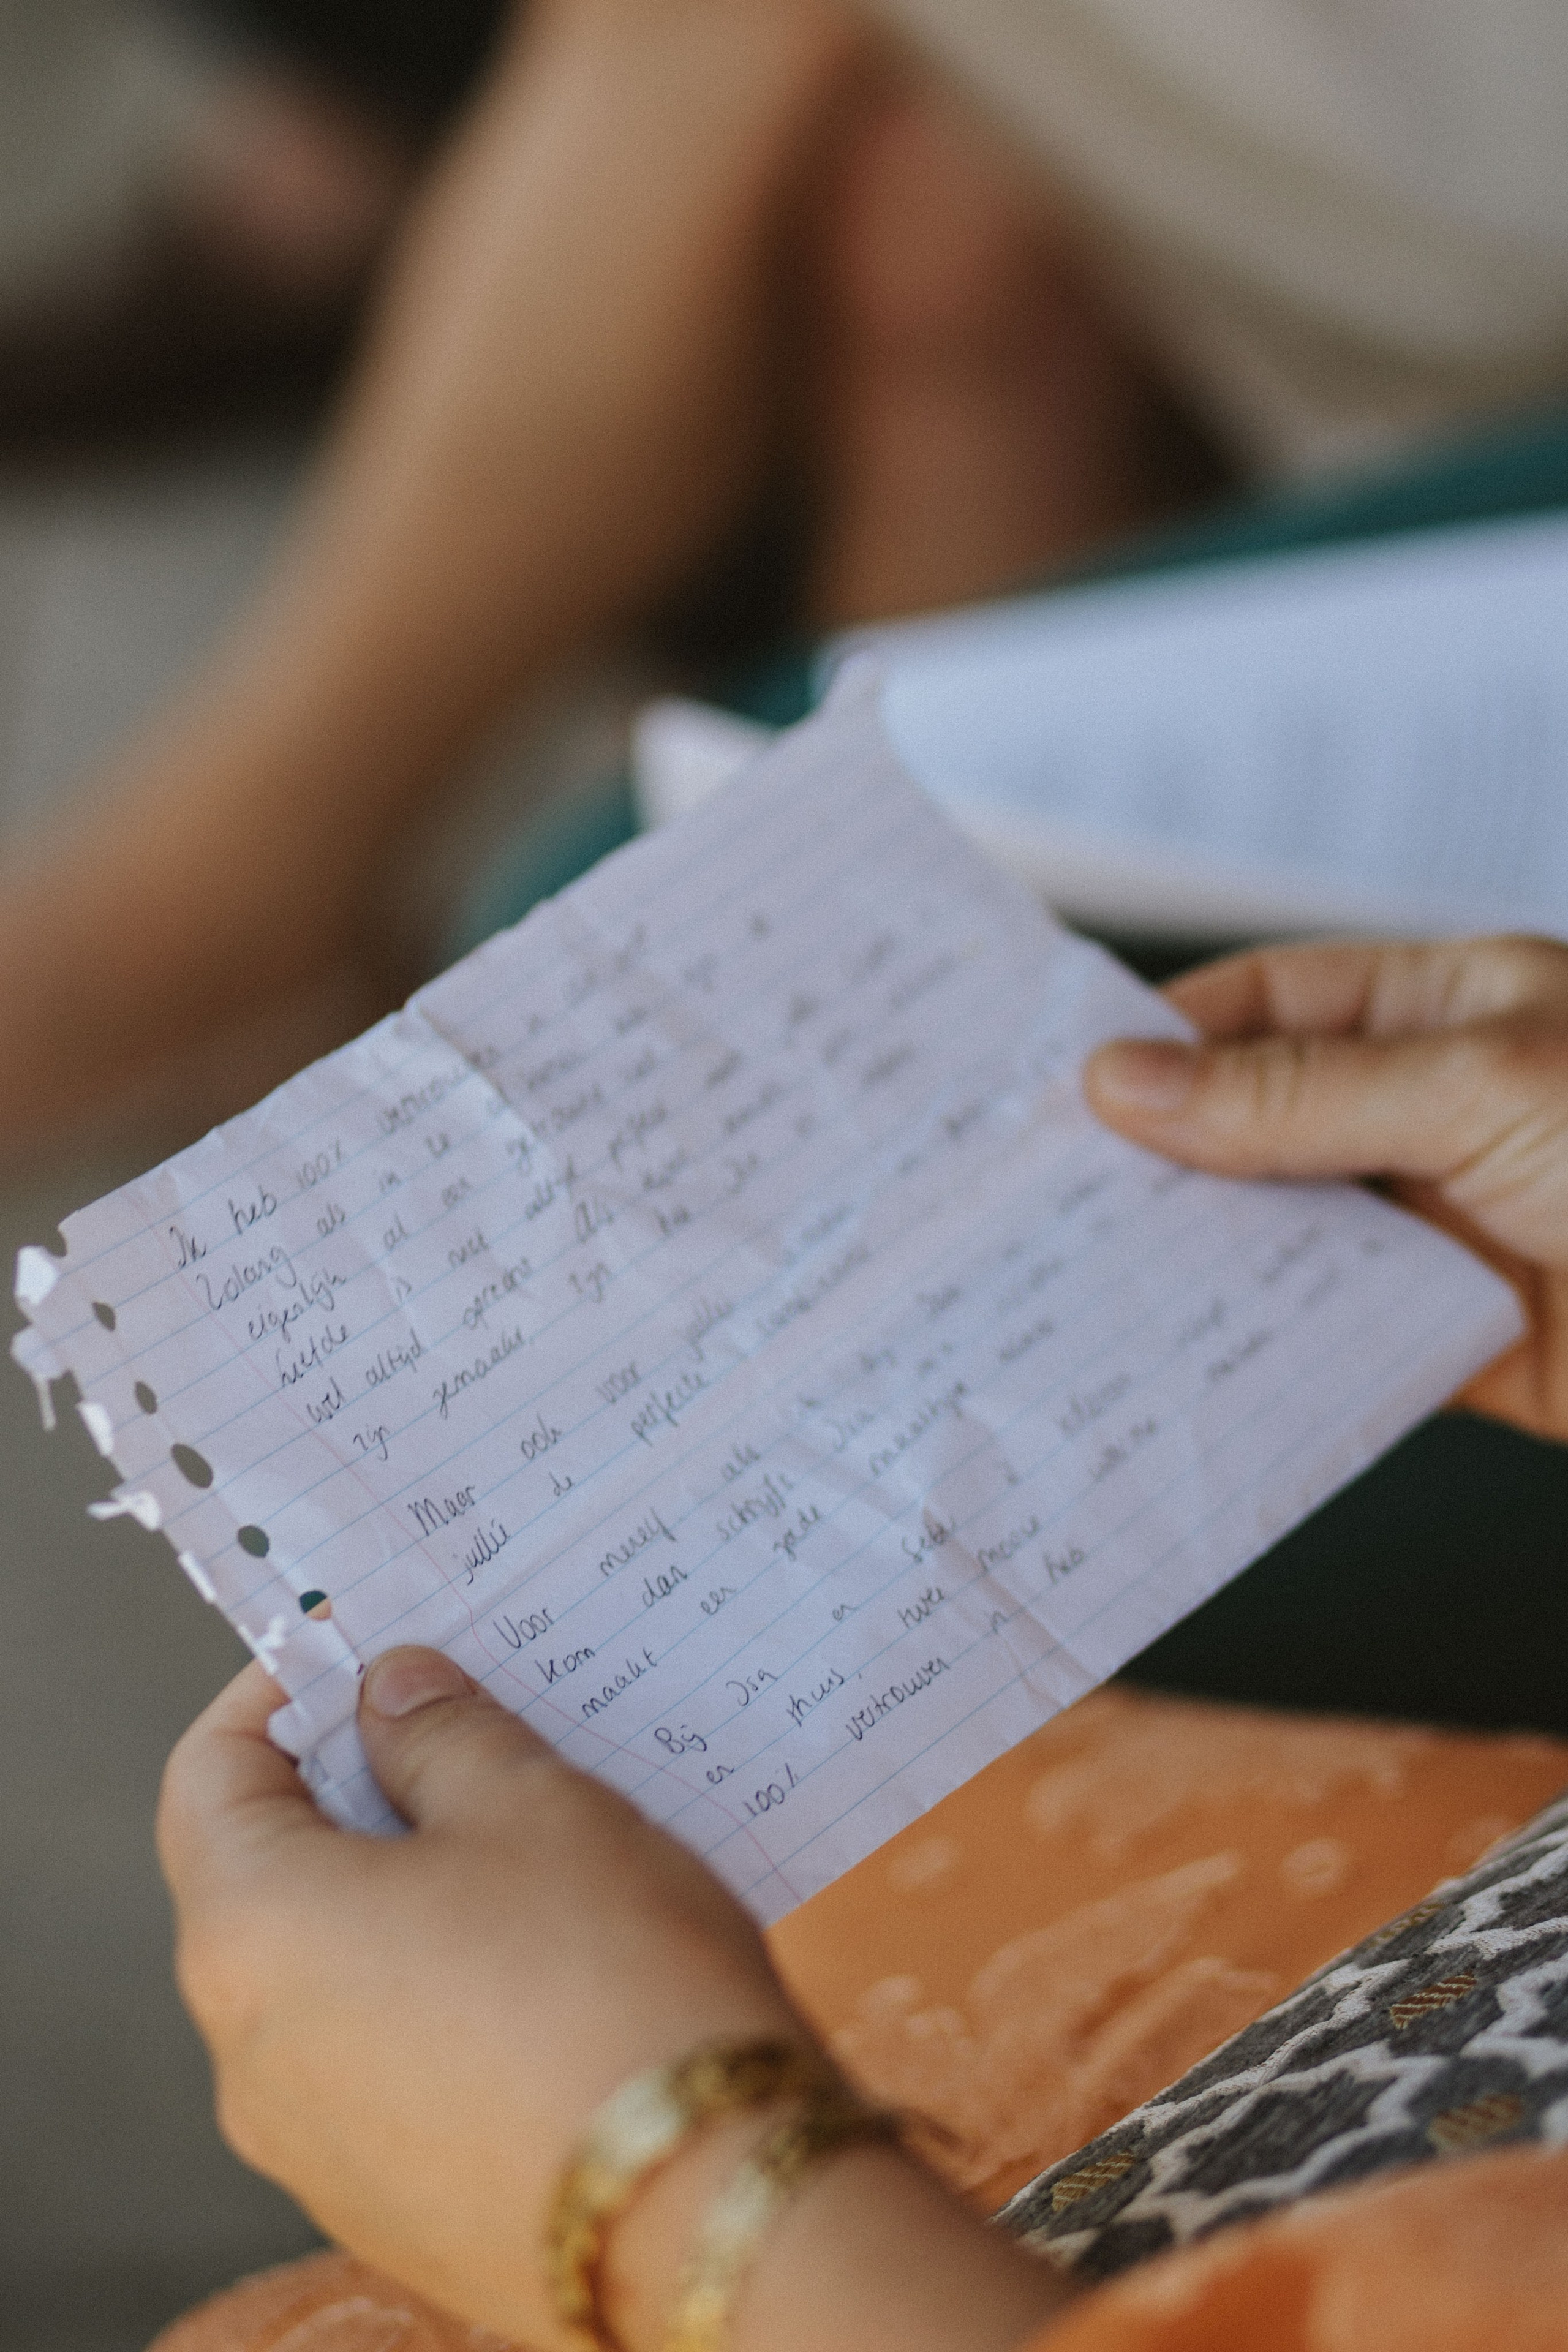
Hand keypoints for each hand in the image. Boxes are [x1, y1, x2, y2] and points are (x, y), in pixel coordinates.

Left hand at [159, 1649, 1067, 2351]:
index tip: (352, 1653)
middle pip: (265, 1879)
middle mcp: (249, 2055)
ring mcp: (314, 2149)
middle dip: (357, 1791)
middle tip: (463, 1731)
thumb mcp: (532, 1804)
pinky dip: (438, 1993)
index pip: (207, 1776)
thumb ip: (439, 1731)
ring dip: (406, 1895)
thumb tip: (388, 1691)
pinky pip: (386, 2066)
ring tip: (526, 1842)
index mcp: (252, 1934)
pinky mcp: (390, 2207)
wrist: (713, 2211)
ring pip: (333, 1977)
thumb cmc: (611, 1983)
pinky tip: (547, 1963)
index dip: (275, 1695)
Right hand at [1084, 935, 1567, 1441]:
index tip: (1071, 1083)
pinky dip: (1269, 1356)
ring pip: (1285, 1238)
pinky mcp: (1453, 1333)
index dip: (1168, 1036)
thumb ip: (1301, 1093)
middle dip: (1165, 1159)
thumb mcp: (1480, 1088)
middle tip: (1059, 1192)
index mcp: (1450, 1012)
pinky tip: (1202, 1362)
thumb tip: (1137, 1080)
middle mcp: (1437, 1113)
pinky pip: (1334, 1340)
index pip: (1272, 1002)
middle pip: (1258, 1125)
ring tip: (1103, 1278)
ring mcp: (1444, 1226)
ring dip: (1207, 1262)